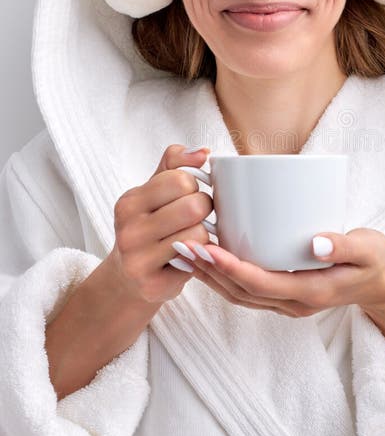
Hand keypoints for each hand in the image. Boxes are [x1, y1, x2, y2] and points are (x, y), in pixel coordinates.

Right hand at [108, 144, 215, 303]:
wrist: (129, 277)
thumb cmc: (149, 227)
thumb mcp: (154, 191)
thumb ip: (176, 163)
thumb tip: (204, 152)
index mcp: (129, 201)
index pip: (181, 178)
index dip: (194, 185)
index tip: (189, 195)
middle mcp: (128, 229)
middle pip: (193, 205)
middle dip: (204, 209)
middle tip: (198, 217)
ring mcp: (137, 258)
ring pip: (198, 233)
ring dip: (205, 234)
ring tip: (193, 236)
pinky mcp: (152, 283)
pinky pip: (196, 260)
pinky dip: (199, 255)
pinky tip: (188, 256)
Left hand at [171, 228, 384, 317]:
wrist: (382, 284)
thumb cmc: (374, 261)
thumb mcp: (369, 249)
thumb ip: (345, 245)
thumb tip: (317, 242)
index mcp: (312, 292)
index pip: (262, 283)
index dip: (232, 268)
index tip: (208, 248)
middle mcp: (294, 303)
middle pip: (242, 292)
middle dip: (210, 271)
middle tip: (183, 246)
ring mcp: (288, 303)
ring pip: (240, 295)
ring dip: (211, 277)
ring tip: (185, 253)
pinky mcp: (284, 295)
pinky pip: (247, 291)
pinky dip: (224, 277)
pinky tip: (208, 259)